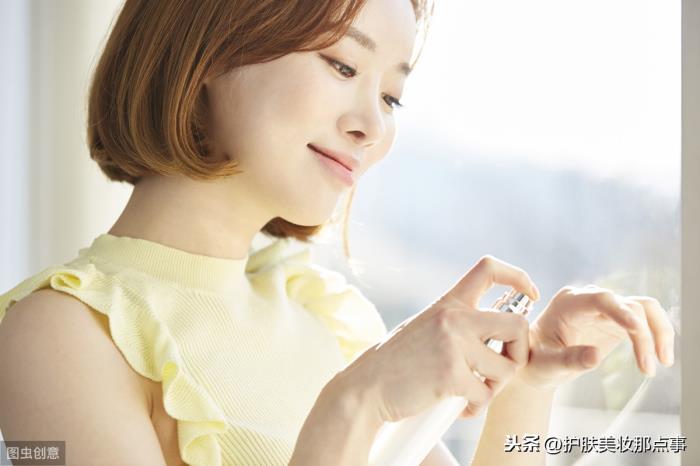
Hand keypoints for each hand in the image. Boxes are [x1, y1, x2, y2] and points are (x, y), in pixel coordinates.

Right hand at [334, 255, 538, 422]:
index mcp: (446, 303)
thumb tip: (493, 333)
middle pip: (516, 323)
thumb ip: (454, 323)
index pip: (488, 269)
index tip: (529, 293)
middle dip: (520, 351)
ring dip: (496, 386)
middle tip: (504, 365)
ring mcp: (452, 346)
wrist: (364, 388)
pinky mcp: (450, 376)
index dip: (517, 277)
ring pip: (506, 367)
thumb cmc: (394, 363)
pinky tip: (460, 407)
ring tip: (475, 392)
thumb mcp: (424, 328)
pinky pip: (484, 394)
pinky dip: (477, 407)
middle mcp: (452, 318)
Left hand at [515, 285, 675, 388]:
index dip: (620, 310)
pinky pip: (644, 321)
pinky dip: (655, 336)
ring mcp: (604, 309)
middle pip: (628, 304)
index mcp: (568, 303)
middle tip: (649, 367)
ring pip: (643, 308)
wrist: (535, 362)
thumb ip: (567, 360)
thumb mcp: (545, 364)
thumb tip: (595, 356)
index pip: (599, 299)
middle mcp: (589, 300)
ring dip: (658, 332)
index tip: (636, 329)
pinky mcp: (616, 320)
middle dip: (644, 334)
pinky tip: (658, 359)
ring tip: (661, 363)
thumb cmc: (534, 360)